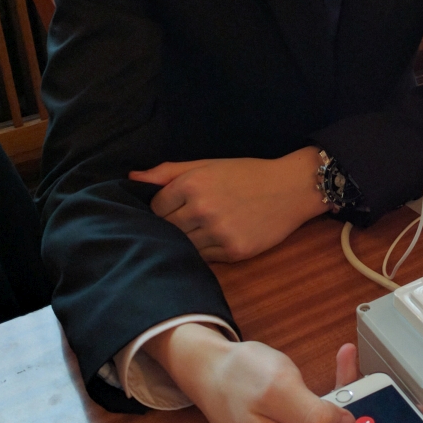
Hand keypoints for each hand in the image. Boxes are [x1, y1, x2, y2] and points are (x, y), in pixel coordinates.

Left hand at [129, 147, 326, 261]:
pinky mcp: (234, 252)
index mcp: (193, 184)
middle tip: (190, 218)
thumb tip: (132, 178)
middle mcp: (203, 209)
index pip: (156, 207)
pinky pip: (204, 258)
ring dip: (189, 240)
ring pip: (184, 246)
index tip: (178, 204)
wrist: (291, 188)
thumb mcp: (208, 165)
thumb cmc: (247, 174)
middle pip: (167, 229)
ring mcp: (218, 233)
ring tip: (205, 228)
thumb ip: (167, 172)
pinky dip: (207, 250)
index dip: (164, 207)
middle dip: (174, 225)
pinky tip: (219, 237)